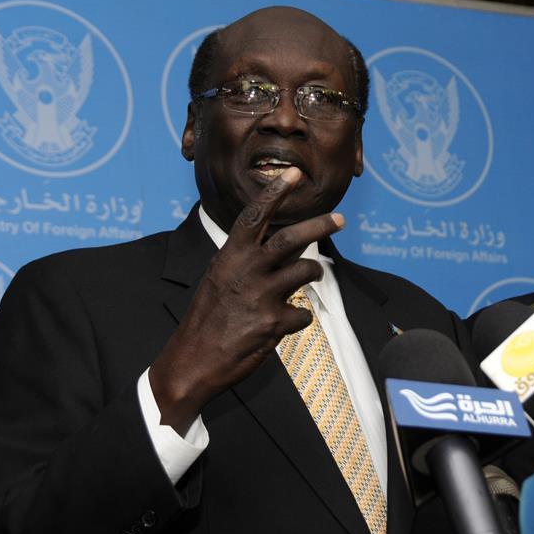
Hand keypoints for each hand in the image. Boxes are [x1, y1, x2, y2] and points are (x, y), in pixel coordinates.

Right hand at [149, 168, 344, 434]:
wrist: (193, 360)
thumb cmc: (209, 318)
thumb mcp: (220, 279)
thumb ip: (248, 261)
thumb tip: (286, 247)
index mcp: (230, 257)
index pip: (254, 217)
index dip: (275, 193)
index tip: (293, 173)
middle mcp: (246, 271)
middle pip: (292, 239)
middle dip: (320, 224)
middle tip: (340, 218)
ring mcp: (261, 296)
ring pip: (306, 272)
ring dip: (314, 273)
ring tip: (312, 275)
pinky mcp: (273, 323)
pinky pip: (302, 313)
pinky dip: (298, 317)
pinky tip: (284, 324)